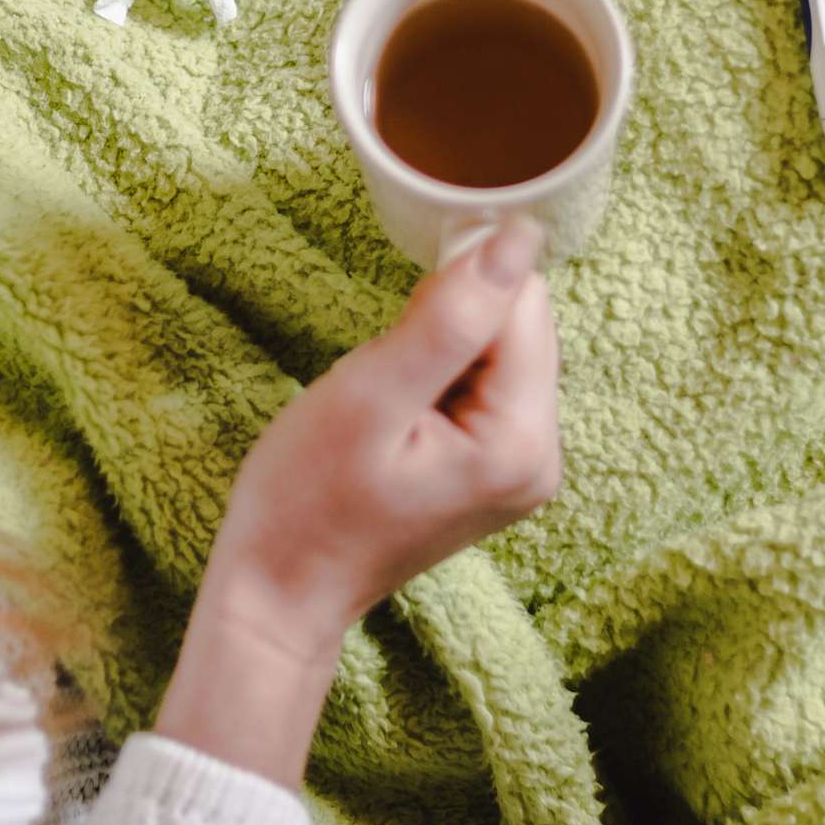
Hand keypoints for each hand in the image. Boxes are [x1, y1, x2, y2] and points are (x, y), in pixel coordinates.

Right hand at [152, 221, 561, 785]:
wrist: (281, 589)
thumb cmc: (308, 498)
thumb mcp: (371, 394)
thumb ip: (451, 315)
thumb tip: (519, 234)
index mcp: (522, 441)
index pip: (523, 305)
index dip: (457, 290)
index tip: (398, 330)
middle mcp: (544, 458)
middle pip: (522, 327)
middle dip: (452, 324)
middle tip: (386, 375)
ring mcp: (525, 469)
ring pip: (503, 350)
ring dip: (443, 350)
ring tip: (389, 401)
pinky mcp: (498, 468)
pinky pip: (488, 383)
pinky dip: (442, 376)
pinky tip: (400, 415)